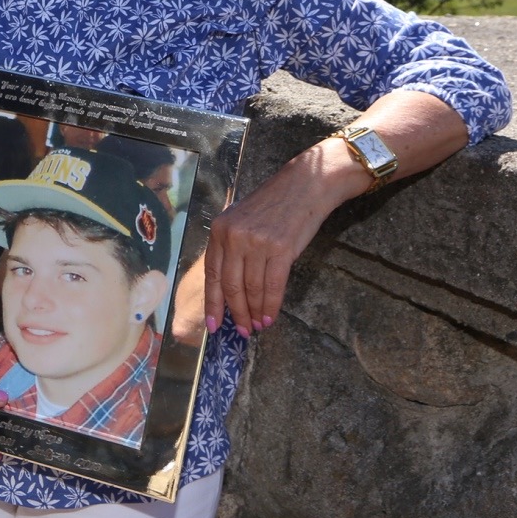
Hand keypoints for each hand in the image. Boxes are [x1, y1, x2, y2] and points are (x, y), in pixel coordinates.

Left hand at [202, 161, 337, 337]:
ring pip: (251, 290)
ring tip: (257, 326)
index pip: (212, 274)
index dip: (213, 303)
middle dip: (235, 313)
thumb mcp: (241, 221)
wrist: (304, 186)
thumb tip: (229, 290)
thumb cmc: (273, 206)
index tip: (213, 325)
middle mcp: (233, 236)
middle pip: (230, 286)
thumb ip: (231, 249)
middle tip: (241, 331)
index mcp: (219, 230)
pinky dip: (270, 306)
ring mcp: (256, 243)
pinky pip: (272, 286)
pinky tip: (270, 317)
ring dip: (254, 313)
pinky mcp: (280, 250)